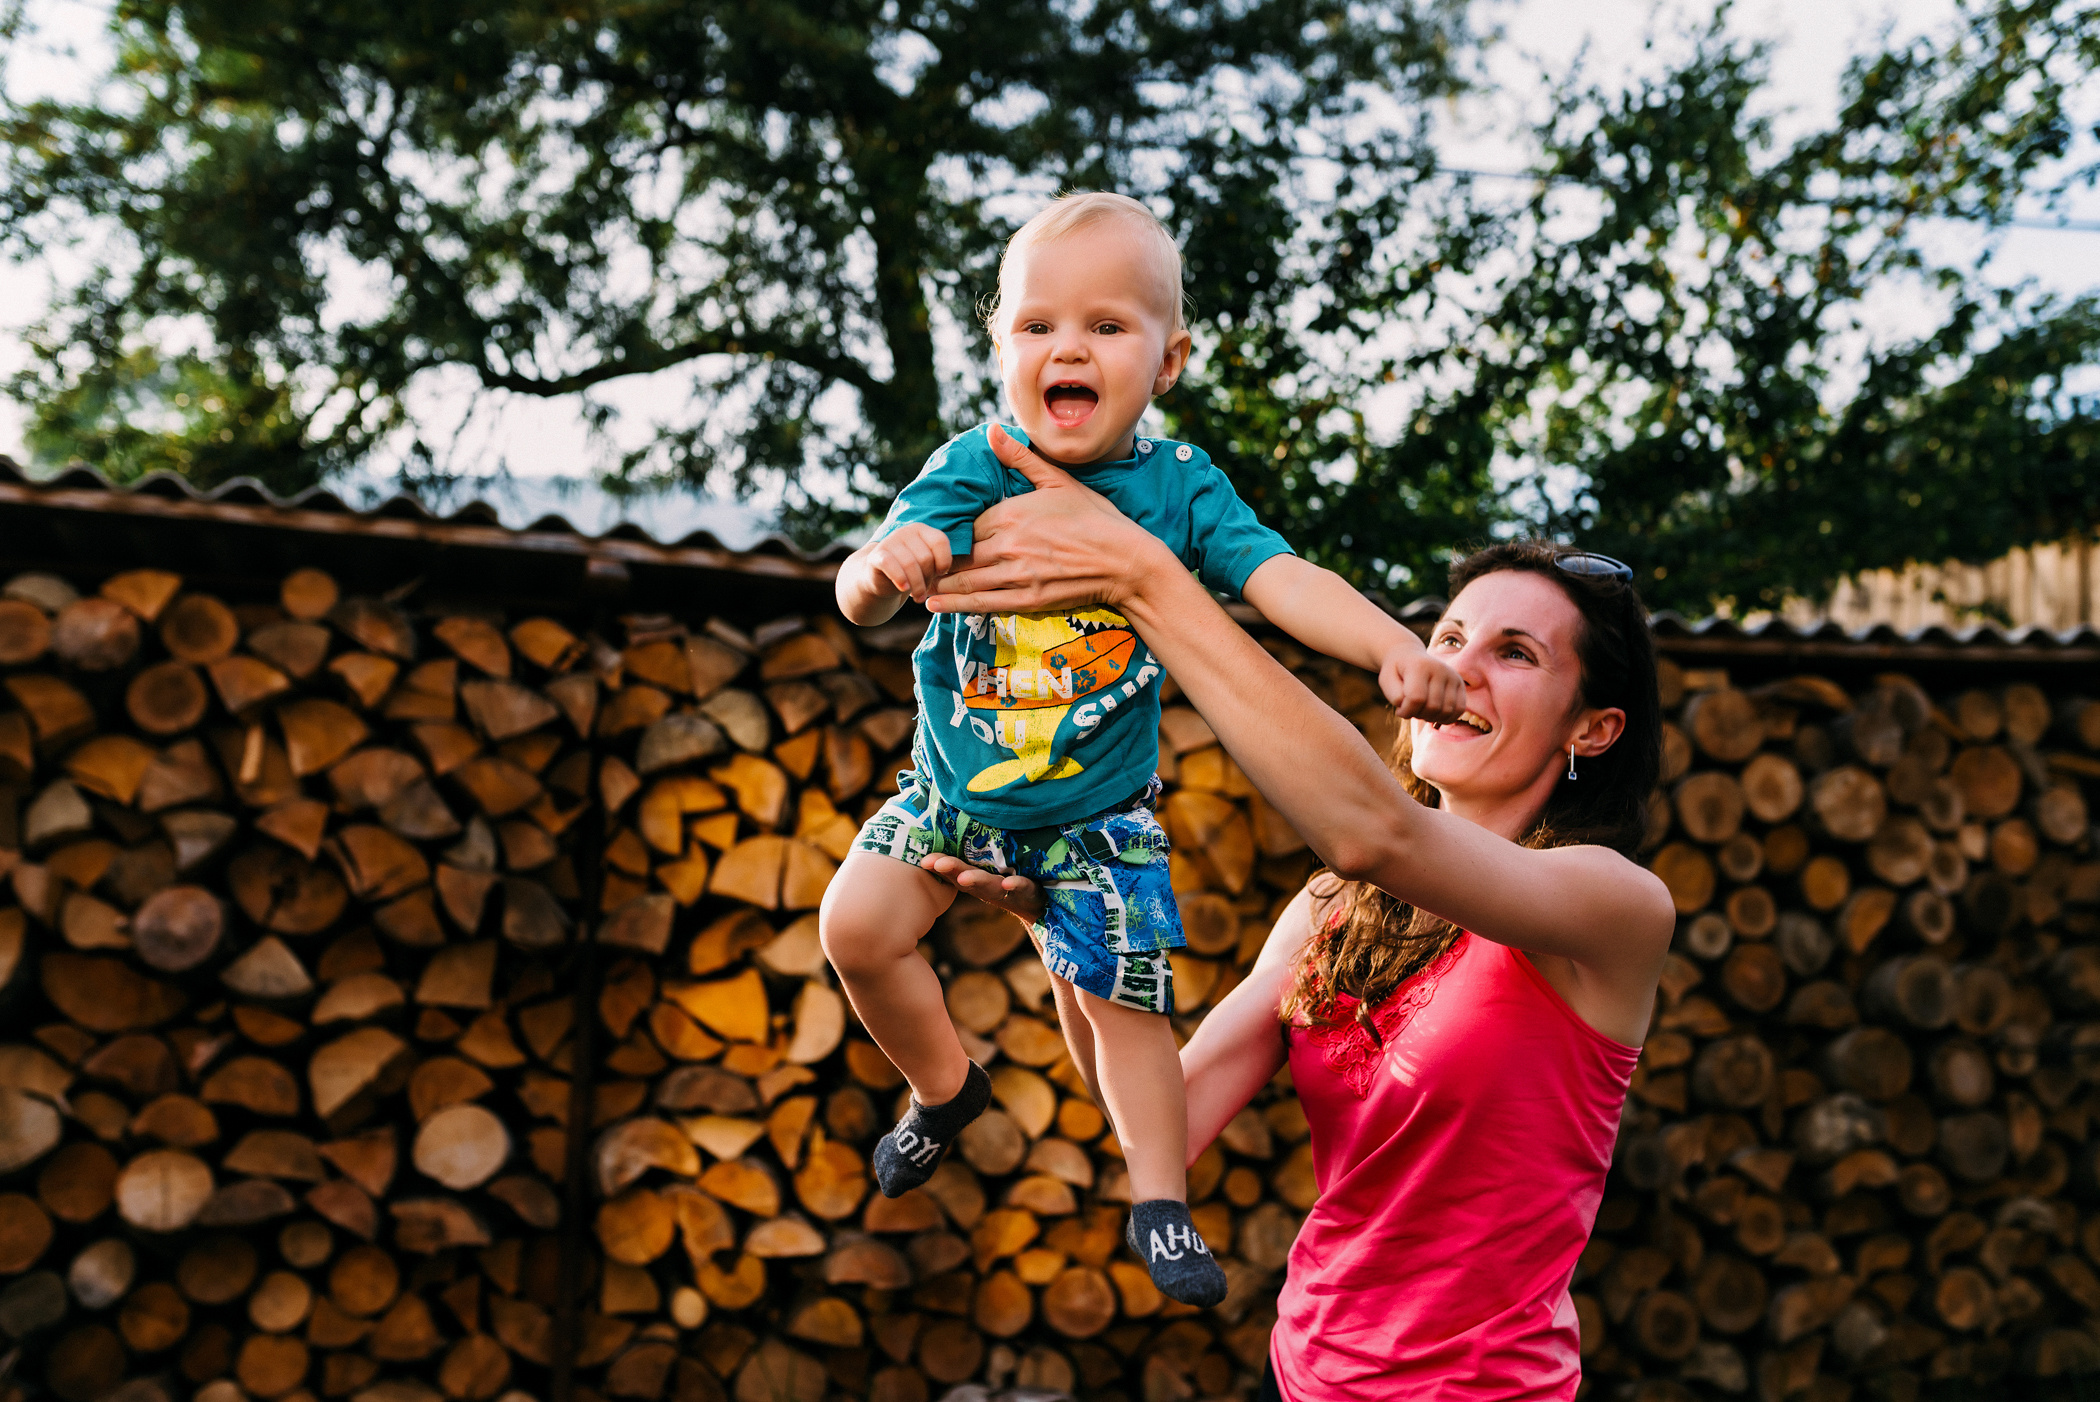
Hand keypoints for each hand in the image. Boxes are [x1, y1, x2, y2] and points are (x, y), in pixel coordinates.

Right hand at [863, 522, 952, 601]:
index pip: (940, 541)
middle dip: (928, 578)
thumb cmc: (911, 573)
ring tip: (919, 597)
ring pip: (911, 564)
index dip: (944, 561)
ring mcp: (890, 542)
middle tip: (925, 589)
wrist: (879, 579)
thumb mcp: (928, 564)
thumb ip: (941, 561)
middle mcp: (906, 532)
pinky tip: (904, 588)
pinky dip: (900, 579)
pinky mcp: (877, 556)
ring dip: (917, 585)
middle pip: (926, 557)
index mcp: (922, 530)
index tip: (941, 574)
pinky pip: (891, 566)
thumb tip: (966, 570)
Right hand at [918, 853, 1047, 924]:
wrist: (1036, 902)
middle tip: (937, 864)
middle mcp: (985, 886)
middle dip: (951, 871)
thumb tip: (947, 819)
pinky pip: (1021, 887)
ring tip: (965, 877)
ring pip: (989, 885)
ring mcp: (1005, 889)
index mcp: (974, 877)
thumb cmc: (1004, 876)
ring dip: (976, 881)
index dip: (938, 865)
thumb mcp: (985, 864)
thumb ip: (968, 848)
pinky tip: (1008, 883)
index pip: (952, 870)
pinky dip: (1015, 886)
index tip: (924, 860)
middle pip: (965, 879)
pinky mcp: (1027, 890)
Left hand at [925, 425, 1173, 614]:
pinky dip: (955, 604)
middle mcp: (1008, 545)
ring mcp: (1017, 575)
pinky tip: (935, 604)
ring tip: (916, 585)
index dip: (950, 533)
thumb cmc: (1095, 518)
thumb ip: (1020, 458)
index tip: (934, 537)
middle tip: (913, 565)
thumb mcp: (1058, 481)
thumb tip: (991, 430)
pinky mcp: (1027, 599)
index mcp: (1011, 514)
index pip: (967, 525)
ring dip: (939, 584)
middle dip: (937, 561)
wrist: (1125, 560)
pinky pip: (982, 602)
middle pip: (960, 554)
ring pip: (966, 580)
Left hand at [1382, 647, 1465, 722]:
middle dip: (1418, 714)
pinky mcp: (1460, 684)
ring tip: (1421, 711)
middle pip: (1432, 707)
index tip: (1399, 710)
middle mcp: (1440, 669)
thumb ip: (1395, 695)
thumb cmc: (1397, 672)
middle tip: (1410, 710)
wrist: (1409, 656)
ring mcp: (1453, 676)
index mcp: (1420, 666)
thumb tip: (1410, 708)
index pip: (1416, 699)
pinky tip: (1434, 715)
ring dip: (1431, 718)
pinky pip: (1459, 710)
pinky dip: (1446, 718)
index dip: (1406, 711)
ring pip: (1446, 711)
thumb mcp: (1386, 681)